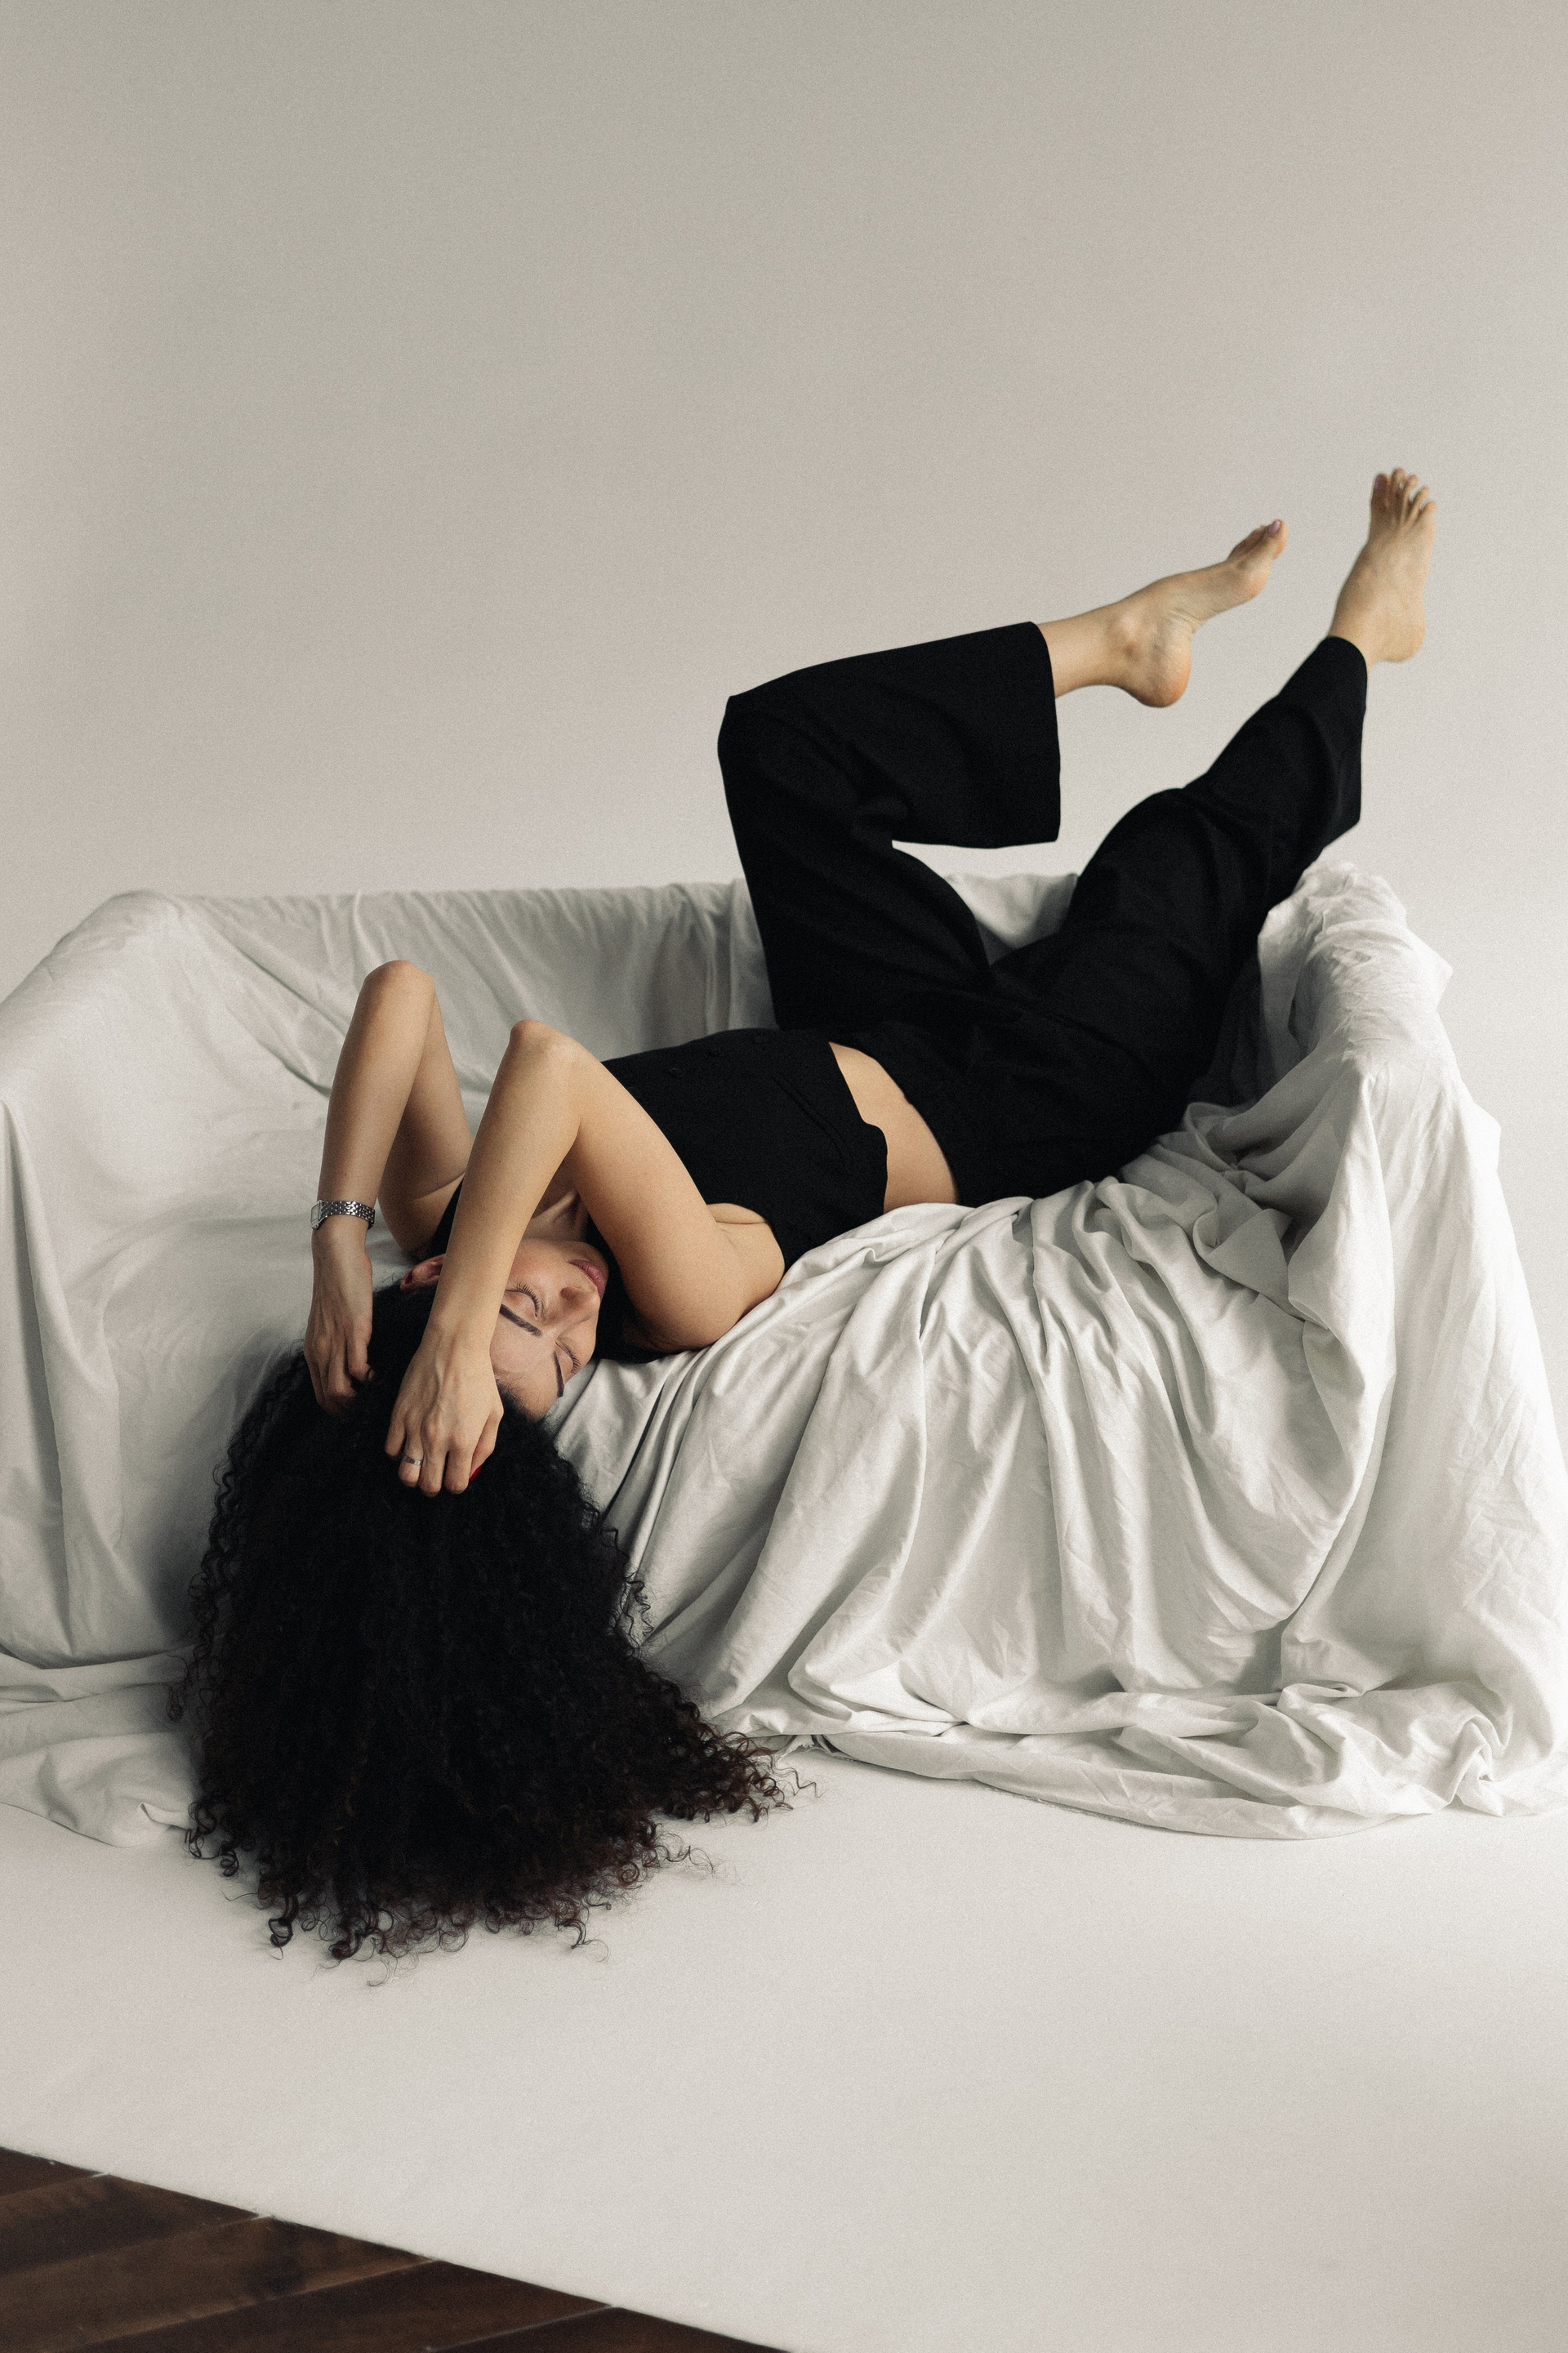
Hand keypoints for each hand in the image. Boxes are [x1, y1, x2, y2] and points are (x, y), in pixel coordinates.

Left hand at [305, 1226, 374, 1410]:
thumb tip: (349, 1364)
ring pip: (341, 1390)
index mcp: (314, 1351)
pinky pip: (358, 1369)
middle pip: (330, 1399)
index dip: (339, 1409)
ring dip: (361, 1399)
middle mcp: (321, 1351)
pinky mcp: (354, 1331)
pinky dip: (370, 1379)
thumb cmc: (336, 1287)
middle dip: (351, 1411)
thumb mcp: (328, 1323)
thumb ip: (334, 1345)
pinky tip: (379, 1373)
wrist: (336, 1258)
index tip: (357, 1409)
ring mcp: (336, 1342)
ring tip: (375, 1391)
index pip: (321, 1395)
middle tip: (369, 1406)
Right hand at [385, 1324, 501, 1494]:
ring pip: (405, 1474)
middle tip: (439, 1473)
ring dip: (415, 1474)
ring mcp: (414, 1427)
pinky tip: (410, 1443)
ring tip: (423, 1463)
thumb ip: (485, 1449)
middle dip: (435, 1485)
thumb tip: (471, 1473)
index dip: (457, 1483)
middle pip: (428, 1485)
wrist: (453, 1348)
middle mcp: (437, 1439)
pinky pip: (390, 1449)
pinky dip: (399, 1453)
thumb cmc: (478, 1379)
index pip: (455, 1485)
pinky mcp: (399, 1414)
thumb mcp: (494, 1415)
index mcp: (463, 1441)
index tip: (458, 1473)